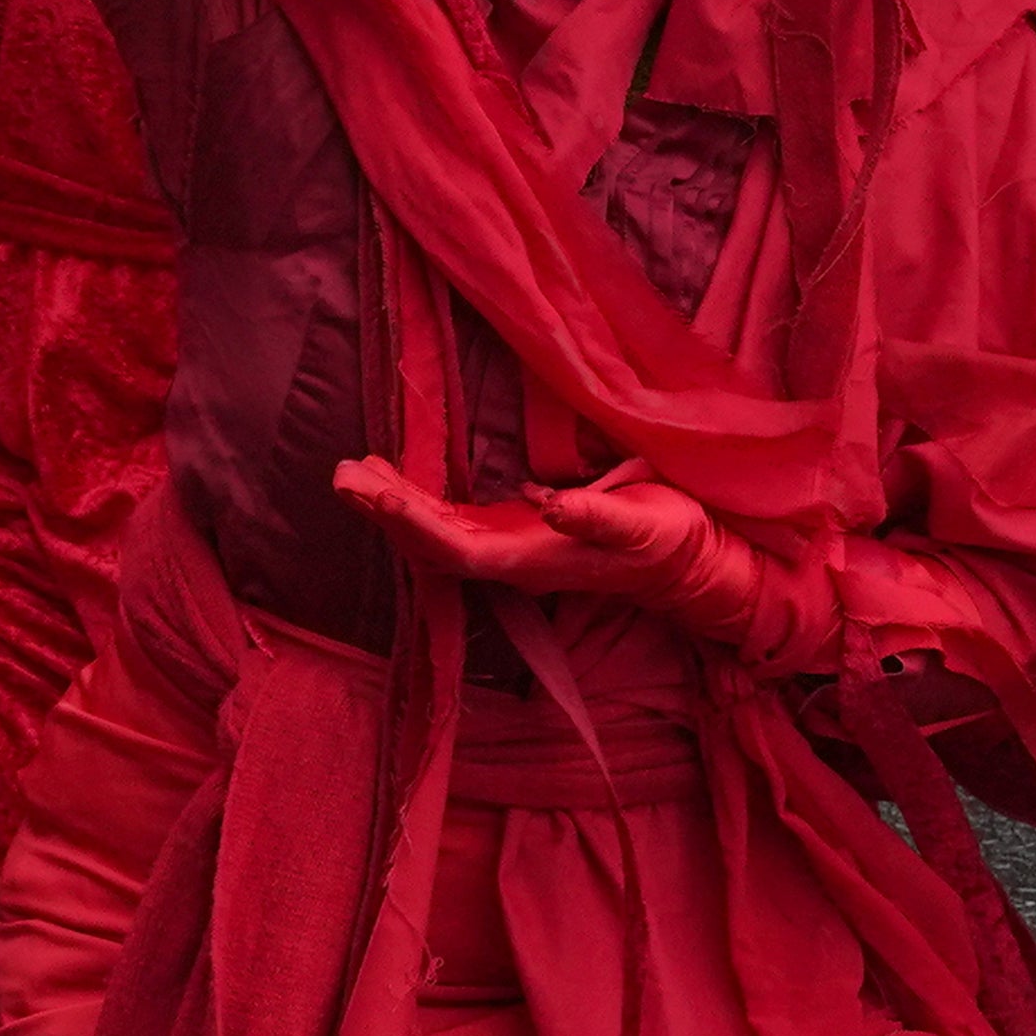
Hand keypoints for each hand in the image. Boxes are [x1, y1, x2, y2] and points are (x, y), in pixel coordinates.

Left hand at [332, 453, 839, 669]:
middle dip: (386, 511)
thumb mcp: (640, 521)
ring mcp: (511, 551)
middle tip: (343, 473)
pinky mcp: (517, 536)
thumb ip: (595, 515)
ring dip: (393, 507)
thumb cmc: (668, 538)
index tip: (375, 491)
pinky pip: (452, 525)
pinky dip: (418, 505)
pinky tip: (396, 481)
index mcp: (531, 558)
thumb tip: (548, 504)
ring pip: (435, 536)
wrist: (691, 564)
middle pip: (431, 544)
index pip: (454, 546)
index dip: (411, 521)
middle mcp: (511, 561)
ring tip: (354, 471)